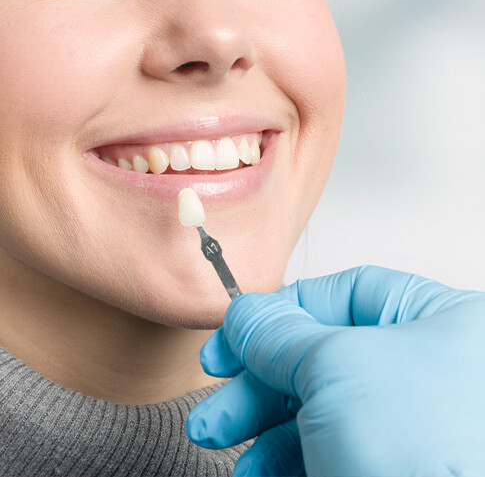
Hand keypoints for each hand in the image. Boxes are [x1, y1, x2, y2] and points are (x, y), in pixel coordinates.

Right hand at [186, 265, 484, 476]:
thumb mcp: (333, 366)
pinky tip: (255, 471)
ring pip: (321, 406)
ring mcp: (414, 424)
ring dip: (259, 424)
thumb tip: (245, 313)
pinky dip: (285, 457)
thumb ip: (279, 333)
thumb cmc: (418, 448)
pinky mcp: (395, 466)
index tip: (233, 333)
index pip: (347, 292)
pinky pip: (332, 448)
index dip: (282, 309)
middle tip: (214, 400)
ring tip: (215, 440)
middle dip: (257, 379)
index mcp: (441, 320)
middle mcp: (432, 368)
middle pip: (324, 353)